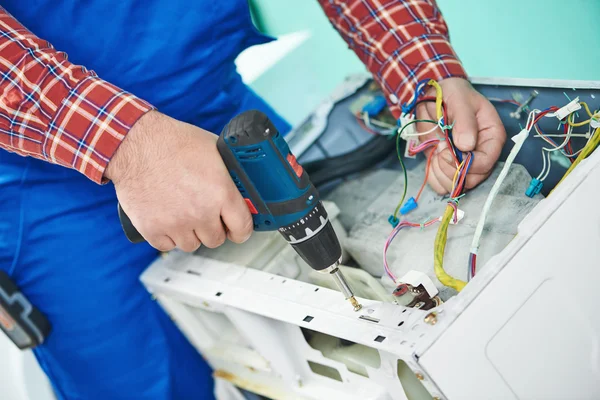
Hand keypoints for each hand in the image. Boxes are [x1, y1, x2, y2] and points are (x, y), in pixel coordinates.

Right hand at [105, 111, 252, 251]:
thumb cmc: (172, 142)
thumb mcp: (214, 151)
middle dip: (213, 228)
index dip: (241, 230)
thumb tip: (242, 187)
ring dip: (190, 233)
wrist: (135, 143)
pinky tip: (166, 217)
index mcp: (221, 193)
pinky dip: (167, 235)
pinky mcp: (152, 229)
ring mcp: (176, 223)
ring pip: (191, 245)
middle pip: (216, 240)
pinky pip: (167, 246)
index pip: (242, 229)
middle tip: (204, 214)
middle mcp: (201, 212)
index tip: (236, 229)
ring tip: (183, 212)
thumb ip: (230, 175)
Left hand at [416, 78, 505, 193]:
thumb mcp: (460, 101)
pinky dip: (433, 175)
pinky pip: (441, 184)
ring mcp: (464, 162)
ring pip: (455, 184)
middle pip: (471, 179)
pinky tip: (431, 159)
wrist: (437, 95)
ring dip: (440, 171)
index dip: (466, 164)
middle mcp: (481, 153)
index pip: (485, 163)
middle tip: (438, 149)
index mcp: (491, 137)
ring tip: (435, 150)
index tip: (446, 151)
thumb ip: (464, 122)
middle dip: (450, 169)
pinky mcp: (448, 167)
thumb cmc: (453, 95)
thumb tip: (466, 145)